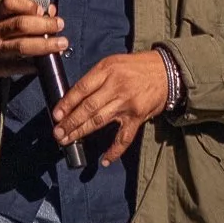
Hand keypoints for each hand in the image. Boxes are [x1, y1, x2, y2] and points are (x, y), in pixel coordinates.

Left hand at [52, 52, 173, 165]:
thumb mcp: (113, 62)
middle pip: (88, 107)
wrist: (167, 71)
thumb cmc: (136, 66)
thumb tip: (73, 97)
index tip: (56, 115)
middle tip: (57, 133)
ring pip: (100, 121)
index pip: (82, 88)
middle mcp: (116, 87)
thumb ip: (95, 77)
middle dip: (70, 122)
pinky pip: (124, 137)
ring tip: (67, 140)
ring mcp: (127, 104)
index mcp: (107, 70)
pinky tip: (104, 160)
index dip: (67, 103)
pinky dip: (115, 150)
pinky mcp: (137, 117)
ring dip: (81, 132)